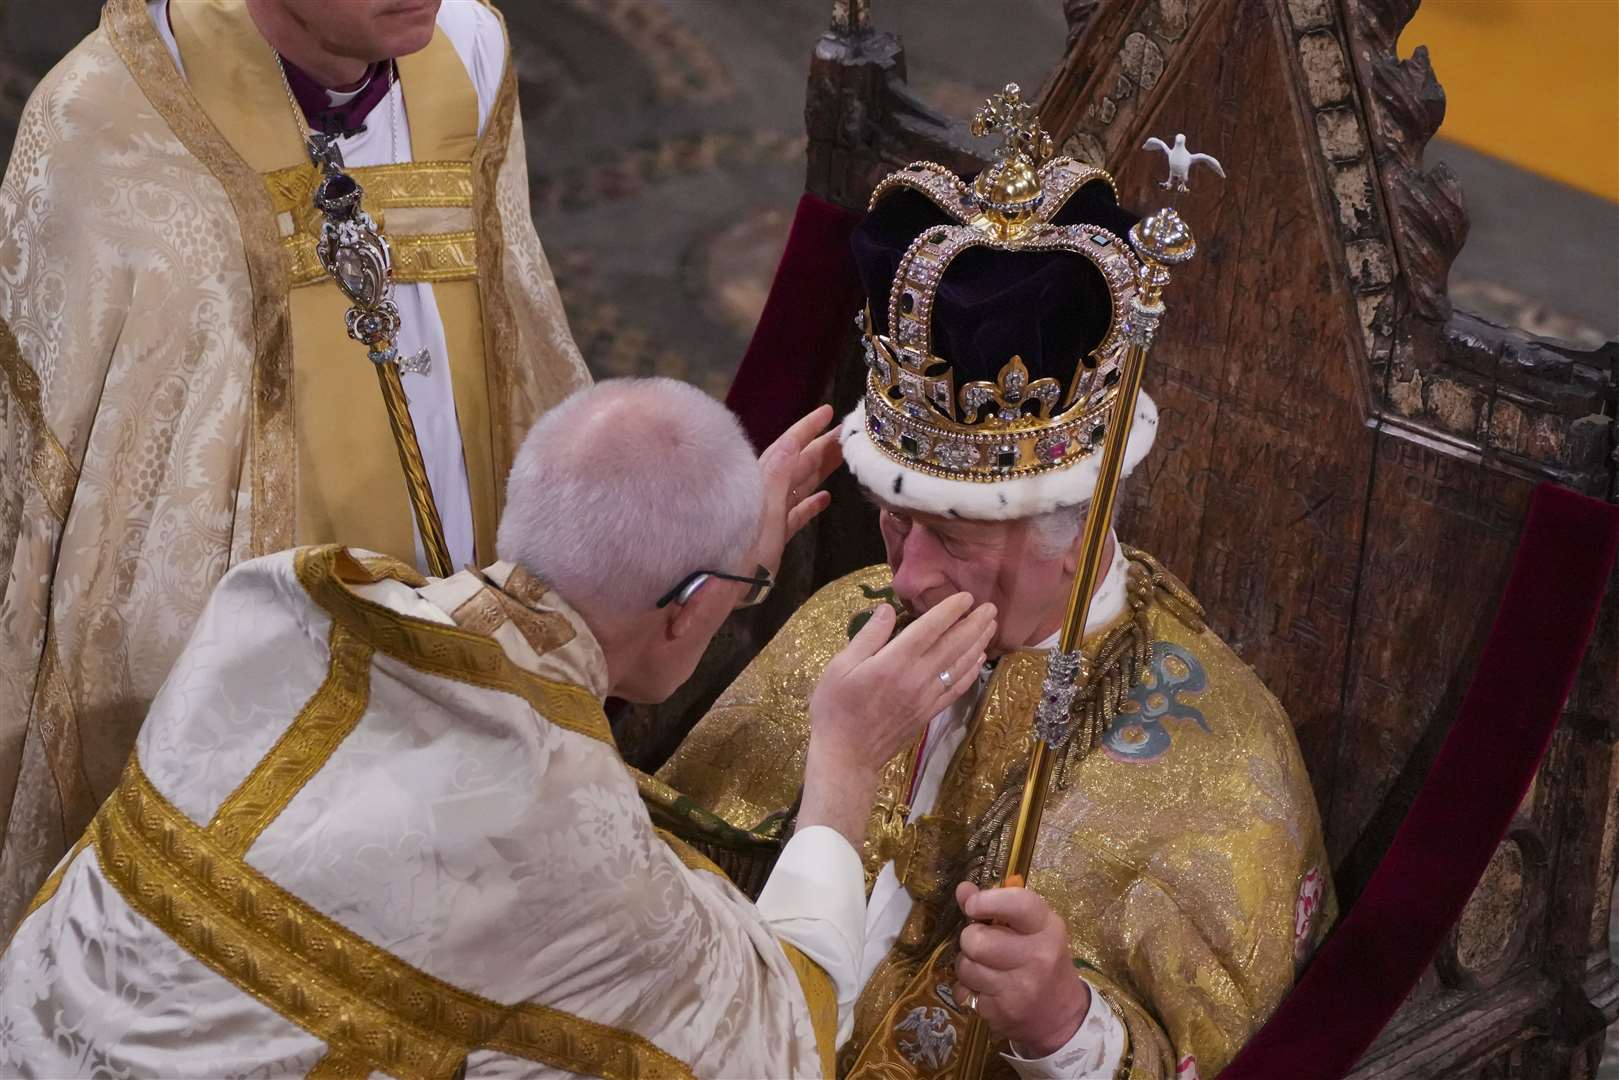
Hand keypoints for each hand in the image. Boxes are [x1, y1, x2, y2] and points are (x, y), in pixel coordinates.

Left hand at [752, 405, 841, 576]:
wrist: (723, 586)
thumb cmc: (744, 548)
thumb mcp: (765, 509)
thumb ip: (778, 475)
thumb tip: (792, 442)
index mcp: (764, 482)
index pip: (789, 447)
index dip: (808, 428)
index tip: (828, 412)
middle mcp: (767, 493)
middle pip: (799, 463)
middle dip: (822, 446)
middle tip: (848, 433)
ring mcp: (771, 514)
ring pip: (800, 484)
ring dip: (821, 469)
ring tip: (843, 457)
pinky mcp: (774, 536)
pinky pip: (796, 514)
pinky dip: (810, 504)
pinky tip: (825, 498)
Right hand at [797, 593, 994, 843]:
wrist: (846, 754)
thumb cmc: (836, 708)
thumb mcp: (840, 666)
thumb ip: (868, 637)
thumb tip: (888, 609)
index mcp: (894, 661)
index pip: (930, 628)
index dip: (950, 610)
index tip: (966, 596)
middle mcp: (917, 677)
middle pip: (953, 644)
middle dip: (974, 623)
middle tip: (991, 607)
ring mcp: (926, 697)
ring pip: (960, 665)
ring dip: (978, 643)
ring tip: (991, 626)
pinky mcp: (929, 712)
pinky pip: (957, 688)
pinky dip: (971, 671)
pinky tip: (978, 659)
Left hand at [954, 881, 1090, 1058]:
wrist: (1060, 1015)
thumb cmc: (1042, 961)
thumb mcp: (1030, 929)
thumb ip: (996, 906)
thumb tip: (963, 890)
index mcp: (1047, 928)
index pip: (1018, 904)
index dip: (988, 901)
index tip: (972, 905)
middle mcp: (1037, 957)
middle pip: (978, 940)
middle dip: (970, 939)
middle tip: (981, 943)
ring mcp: (1019, 988)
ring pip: (965, 966)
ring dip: (967, 965)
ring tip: (984, 967)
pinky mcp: (1002, 1013)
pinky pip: (964, 992)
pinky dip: (968, 989)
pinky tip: (986, 990)